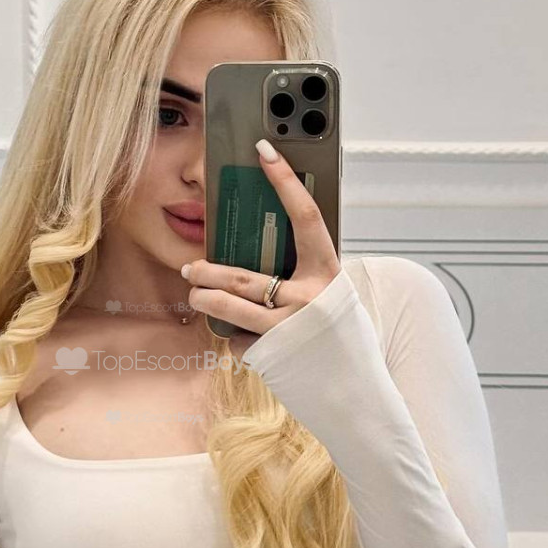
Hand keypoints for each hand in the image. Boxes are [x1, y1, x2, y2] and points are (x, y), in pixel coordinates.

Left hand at [183, 139, 341, 361]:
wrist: (358, 397)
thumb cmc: (344, 342)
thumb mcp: (334, 300)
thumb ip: (306, 278)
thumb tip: (269, 256)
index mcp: (328, 274)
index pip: (305, 216)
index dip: (285, 181)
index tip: (264, 151)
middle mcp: (308, 299)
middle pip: (243, 276)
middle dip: (208, 271)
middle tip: (190, 268)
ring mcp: (287, 330)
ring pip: (228, 307)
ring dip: (203, 299)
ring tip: (194, 295)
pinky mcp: (271, 356)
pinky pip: (239, 339)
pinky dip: (235, 339)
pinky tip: (243, 341)